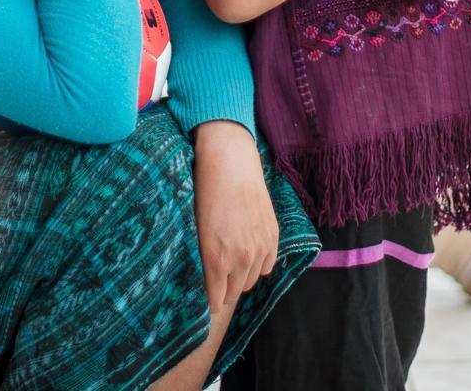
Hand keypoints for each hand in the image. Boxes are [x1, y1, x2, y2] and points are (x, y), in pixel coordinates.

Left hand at [192, 121, 278, 309]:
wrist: (231, 166)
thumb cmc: (205, 195)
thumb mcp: (197, 231)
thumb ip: (204, 259)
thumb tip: (207, 279)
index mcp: (216, 260)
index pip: (216, 299)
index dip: (211, 303)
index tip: (208, 304)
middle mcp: (241, 259)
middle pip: (235, 293)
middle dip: (225, 291)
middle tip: (218, 283)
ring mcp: (260, 248)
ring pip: (252, 280)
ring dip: (242, 278)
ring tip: (232, 267)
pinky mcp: (273, 237)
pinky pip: (268, 266)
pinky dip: (259, 265)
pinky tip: (249, 255)